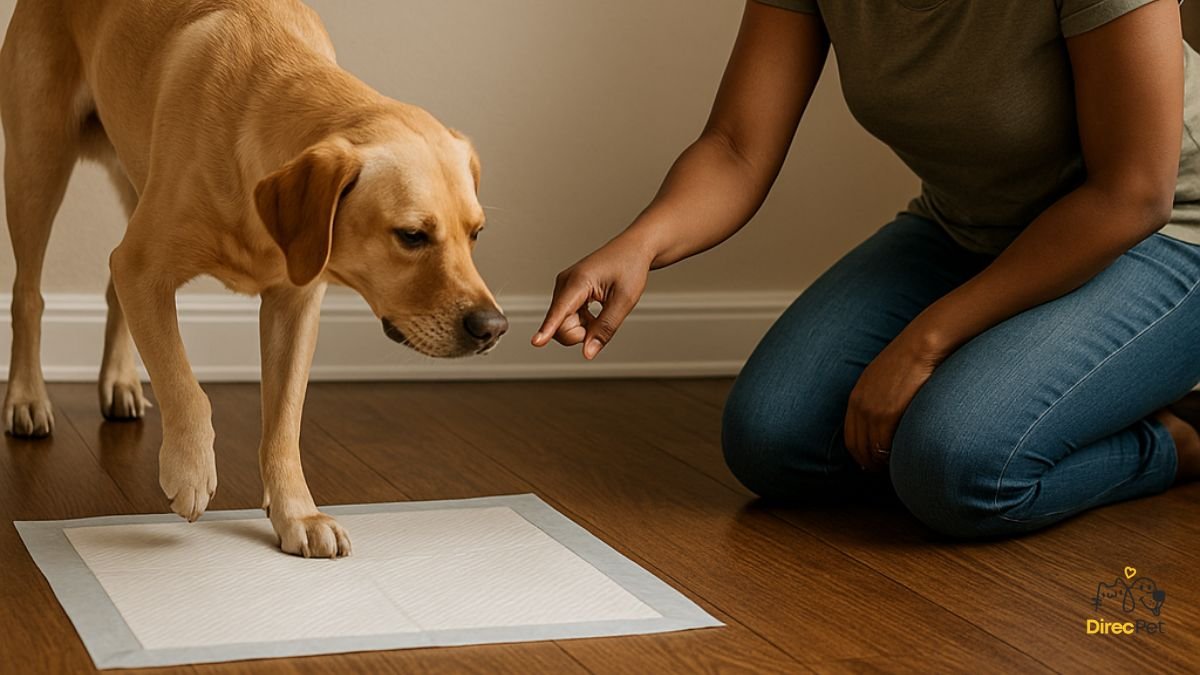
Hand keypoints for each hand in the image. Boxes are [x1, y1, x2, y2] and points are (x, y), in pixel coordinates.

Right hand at [532, 234, 653, 358]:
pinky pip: (567, 318)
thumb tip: (588, 353)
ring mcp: (564, 287)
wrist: (633, 249)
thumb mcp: (624, 301)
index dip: (548, 329)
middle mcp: (565, 283)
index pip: (560, 311)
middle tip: (603, 323)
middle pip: (560, 325)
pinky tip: (596, 312)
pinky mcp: (567, 292)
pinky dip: (582, 322)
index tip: (536, 342)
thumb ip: (605, 328)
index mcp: (579, 281)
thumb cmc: (630, 268)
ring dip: (583, 327)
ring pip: (563, 324)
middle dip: (580, 333)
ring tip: (603, 312)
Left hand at [845, 330, 946, 471]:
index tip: (870, 463)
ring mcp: (872, 410)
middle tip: (881, 471)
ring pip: (871, 449)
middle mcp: (859, 405)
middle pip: (857, 447)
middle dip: (868, 462)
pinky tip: (900, 459)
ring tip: (892, 469)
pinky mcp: (888, 413)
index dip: (859, 454)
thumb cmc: (909, 361)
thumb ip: (876, 398)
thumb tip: (883, 418)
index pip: (850, 437)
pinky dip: (890, 457)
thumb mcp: (881, 379)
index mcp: (855, 397)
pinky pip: (884, 445)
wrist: (921, 346)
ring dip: (880, 463)